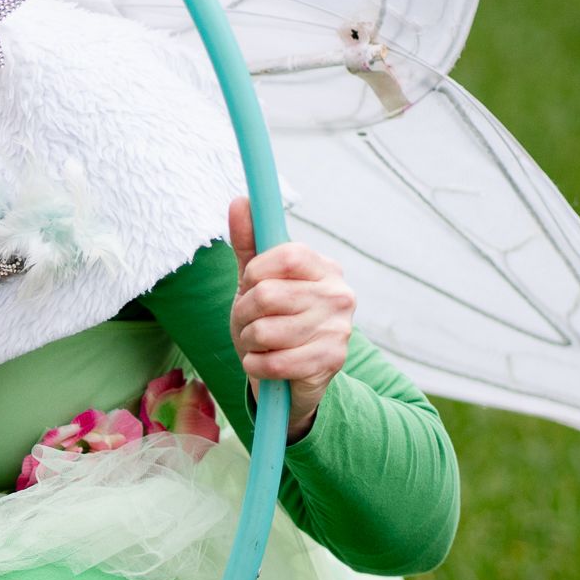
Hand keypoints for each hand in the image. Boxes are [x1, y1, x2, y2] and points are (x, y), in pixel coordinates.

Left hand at [228, 198, 354, 441]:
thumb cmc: (272, 322)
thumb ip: (250, 243)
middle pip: (267, 295)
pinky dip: (256, 365)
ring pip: (265, 330)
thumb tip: (240, 200)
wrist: (291, 379)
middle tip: (250, 322)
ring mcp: (339, 329)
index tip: (250, 284)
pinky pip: (274, 362)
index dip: (256, 272)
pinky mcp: (332, 361)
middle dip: (244, 313)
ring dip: (249, 341)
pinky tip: (263, 363)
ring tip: (260, 344)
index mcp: (324, 268)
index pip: (286, 255)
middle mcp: (339, 294)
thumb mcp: (256, 282)